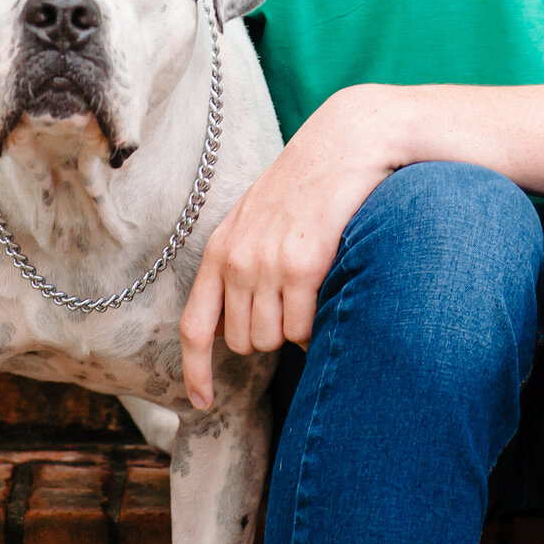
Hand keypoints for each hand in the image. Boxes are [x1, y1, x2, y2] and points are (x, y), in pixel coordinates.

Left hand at [180, 86, 405, 408]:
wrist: (348, 141)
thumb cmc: (309, 185)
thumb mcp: (259, 219)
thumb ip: (242, 263)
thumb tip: (241, 325)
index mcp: (221, 249)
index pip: (194, 326)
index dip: (196, 372)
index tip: (203, 403)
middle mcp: (237, 258)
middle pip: (244, 342)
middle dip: (269, 335)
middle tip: (296, 300)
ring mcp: (268, 262)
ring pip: (275, 340)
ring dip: (297, 330)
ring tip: (315, 287)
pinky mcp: (304, 263)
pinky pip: (304, 327)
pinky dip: (318, 323)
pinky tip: (331, 288)